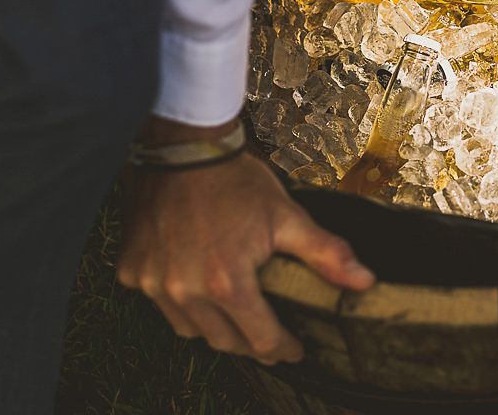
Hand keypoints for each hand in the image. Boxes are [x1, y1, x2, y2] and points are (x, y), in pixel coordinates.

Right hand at [115, 116, 374, 364]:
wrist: (183, 149)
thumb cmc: (237, 181)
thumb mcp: (287, 216)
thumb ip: (326, 254)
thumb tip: (364, 282)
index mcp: (228, 283)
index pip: (260, 339)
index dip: (282, 348)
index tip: (295, 349)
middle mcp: (186, 291)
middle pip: (224, 341)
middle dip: (251, 343)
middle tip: (270, 337)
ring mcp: (154, 283)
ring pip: (189, 329)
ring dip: (214, 327)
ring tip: (235, 316)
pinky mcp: (132, 271)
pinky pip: (160, 305)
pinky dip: (180, 303)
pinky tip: (197, 287)